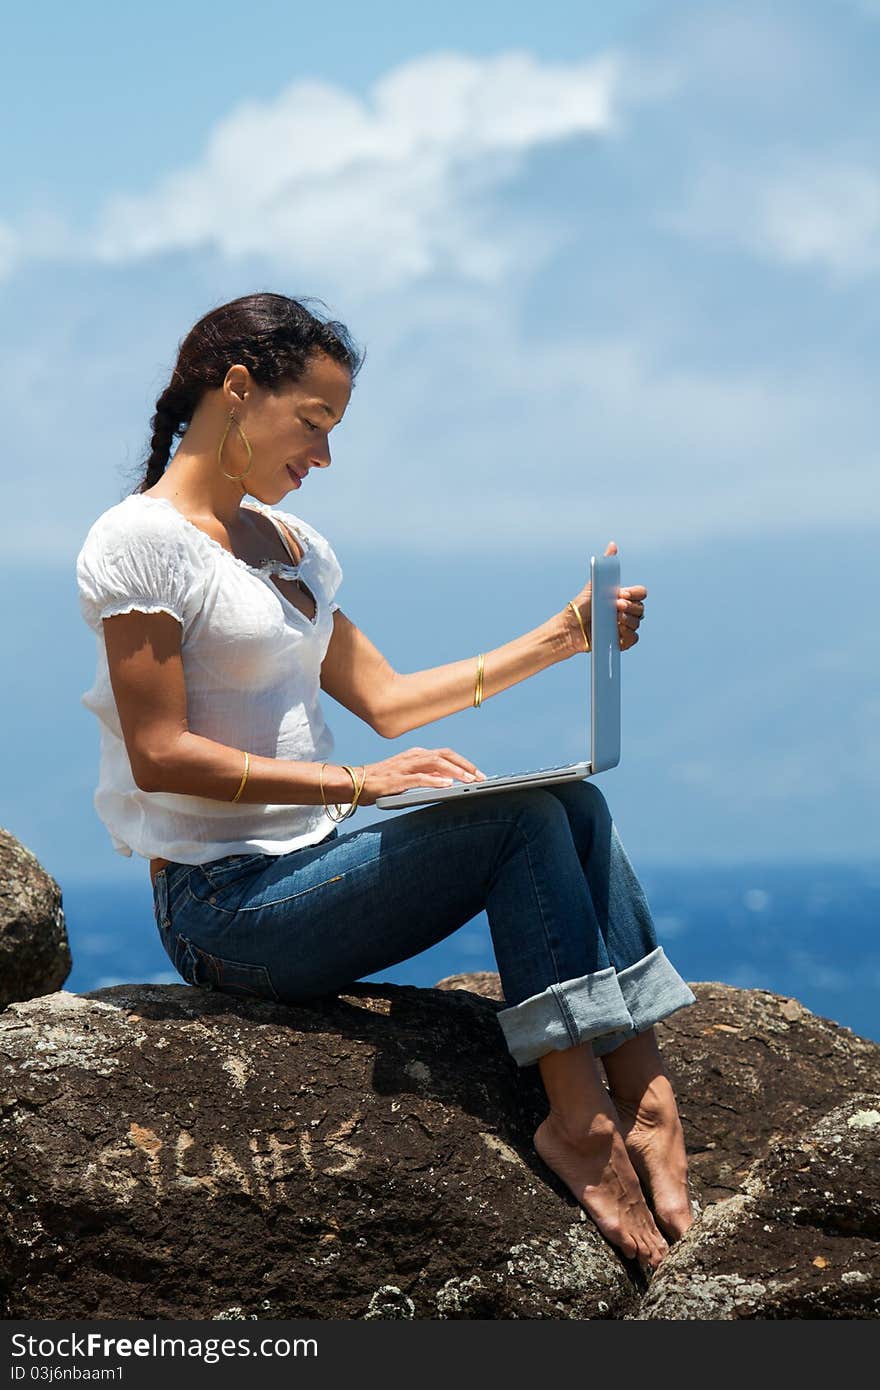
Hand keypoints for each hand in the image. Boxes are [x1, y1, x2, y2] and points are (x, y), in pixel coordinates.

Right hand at [357, 747, 486, 805]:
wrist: (357, 783)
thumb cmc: (383, 782)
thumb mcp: (410, 777)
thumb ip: (427, 776)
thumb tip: (448, 781)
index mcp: (416, 754)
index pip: (446, 754)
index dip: (464, 762)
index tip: (479, 774)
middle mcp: (413, 756)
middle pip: (445, 755)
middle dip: (465, 765)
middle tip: (480, 777)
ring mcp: (405, 766)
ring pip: (435, 763)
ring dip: (455, 771)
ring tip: (469, 781)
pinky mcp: (397, 779)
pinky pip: (419, 778)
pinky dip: (435, 781)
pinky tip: (447, 785)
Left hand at [564, 540, 647, 653]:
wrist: (570, 627)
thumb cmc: (581, 605)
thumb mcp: (594, 584)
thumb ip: (605, 565)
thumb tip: (612, 544)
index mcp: (622, 598)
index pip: (640, 593)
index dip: (634, 594)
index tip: (621, 594)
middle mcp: (625, 612)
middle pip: (641, 608)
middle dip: (631, 608)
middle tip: (616, 607)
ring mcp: (623, 627)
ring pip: (637, 623)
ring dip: (628, 621)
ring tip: (614, 621)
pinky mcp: (619, 641)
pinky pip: (633, 639)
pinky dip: (628, 636)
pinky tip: (618, 632)